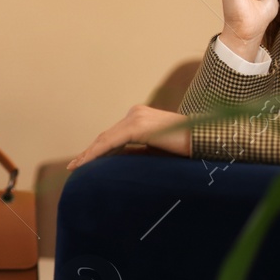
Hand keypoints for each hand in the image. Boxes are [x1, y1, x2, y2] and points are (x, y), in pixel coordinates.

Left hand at [66, 105, 191, 169]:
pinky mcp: (138, 126)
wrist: (205, 139)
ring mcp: (136, 117)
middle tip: (74, 166)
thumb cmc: (185, 147)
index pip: (114, 135)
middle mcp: (136, 113)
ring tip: (76, 166)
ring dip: (90, 153)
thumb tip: (120, 161)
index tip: (82, 161)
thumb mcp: (156, 150)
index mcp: (141, 117)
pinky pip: (112, 141)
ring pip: (106, 139)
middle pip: (107, 136)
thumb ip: (138, 151)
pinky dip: (98, 153)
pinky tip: (87, 162)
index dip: (97, 149)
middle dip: (90, 152)